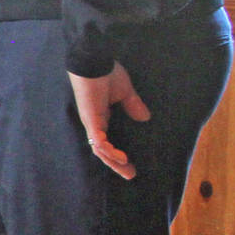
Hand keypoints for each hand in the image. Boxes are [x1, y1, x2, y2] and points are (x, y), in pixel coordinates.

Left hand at [69, 61, 150, 179]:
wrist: (94, 59)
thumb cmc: (106, 71)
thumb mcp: (124, 91)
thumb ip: (133, 105)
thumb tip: (145, 118)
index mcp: (100, 116)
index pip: (107, 141)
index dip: (117, 154)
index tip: (132, 164)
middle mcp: (94, 122)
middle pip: (102, 150)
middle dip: (116, 164)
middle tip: (130, 175)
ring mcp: (91, 121)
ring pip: (99, 149)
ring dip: (113, 161)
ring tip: (127, 169)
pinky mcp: (90, 117)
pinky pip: (97, 139)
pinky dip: (107, 149)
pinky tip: (119, 156)